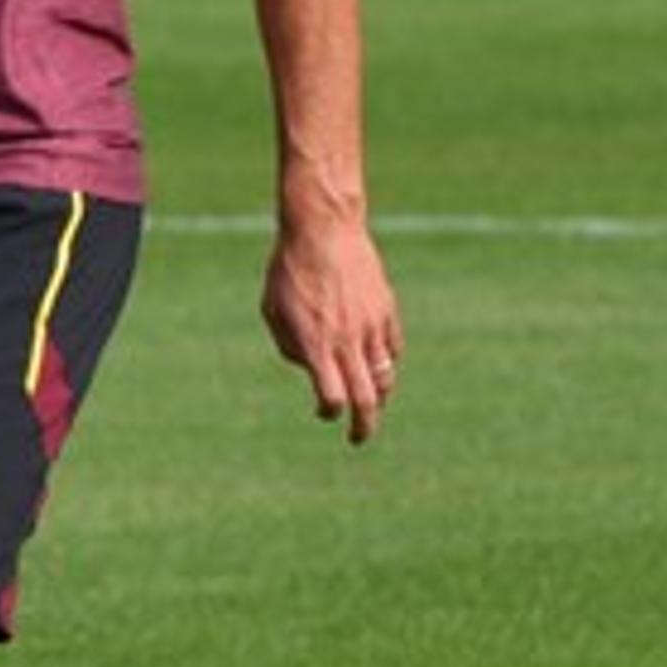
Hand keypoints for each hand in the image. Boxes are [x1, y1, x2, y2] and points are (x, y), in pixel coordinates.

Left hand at [263, 217, 402, 445]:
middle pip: (367, 400)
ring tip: (371, 401)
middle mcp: (347, 341)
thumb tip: (309, 365)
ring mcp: (371, 326)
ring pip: (385, 376)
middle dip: (364, 426)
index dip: (329, 413)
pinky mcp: (386, 309)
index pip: (333, 399)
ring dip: (379, 396)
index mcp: (317, 345)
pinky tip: (377, 363)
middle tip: (358, 438)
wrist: (323, 228)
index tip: (323, 412)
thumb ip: (289, 345)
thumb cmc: (289, 269)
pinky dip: (386, 362)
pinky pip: (393, 348)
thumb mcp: (274, 311)